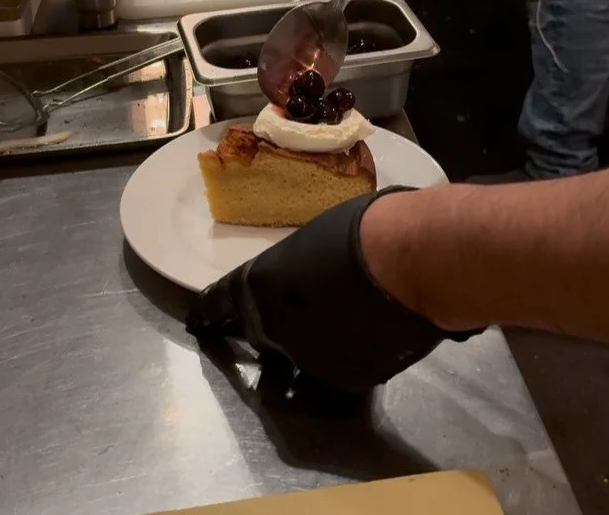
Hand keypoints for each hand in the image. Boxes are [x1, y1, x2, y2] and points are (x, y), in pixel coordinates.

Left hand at [187, 189, 477, 392]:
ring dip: (310, 350)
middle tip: (273, 328)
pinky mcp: (350, 381)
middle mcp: (276, 330)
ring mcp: (311, 362)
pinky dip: (349, 358)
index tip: (198, 322)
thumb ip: (300, 265)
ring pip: (301, 363)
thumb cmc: (364, 229)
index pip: (220, 304)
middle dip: (261, 335)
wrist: (410, 262)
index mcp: (260, 286)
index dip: (210, 312)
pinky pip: (342, 371)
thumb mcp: (316, 238)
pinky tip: (368, 337)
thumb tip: (310, 272)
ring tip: (336, 330)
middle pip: (258, 340)